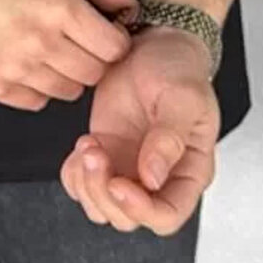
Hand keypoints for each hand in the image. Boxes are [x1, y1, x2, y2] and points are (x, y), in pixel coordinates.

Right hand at [0, 0, 136, 109]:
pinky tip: (27, 62)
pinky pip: (38, 102)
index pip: (115, 49)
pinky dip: (38, 87)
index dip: (114, 41)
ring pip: (69, 92)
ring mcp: (16, 67)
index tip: (103, 34)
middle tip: (76, 42)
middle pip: (95, 74)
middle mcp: (41, 41)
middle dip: (93, 59)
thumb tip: (133, 9)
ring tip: (50, 51)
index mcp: (61, 9)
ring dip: (67, 75)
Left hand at [61, 23, 218, 234]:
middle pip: (127, 218)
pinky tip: (83, 145)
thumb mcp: (183, 98)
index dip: (140, 211)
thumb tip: (152, 178)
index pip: (167, 216)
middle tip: (96, 152)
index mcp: (189, 171)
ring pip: (101, 207)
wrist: (154, 44)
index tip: (118, 183)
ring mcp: (128, 170)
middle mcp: (159, 179)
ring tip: (89, 144)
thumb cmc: (179, 69)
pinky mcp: (105, 156)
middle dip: (103, 192)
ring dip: (86, 183)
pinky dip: (74, 174)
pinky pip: (81, 186)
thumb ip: (169, 139)